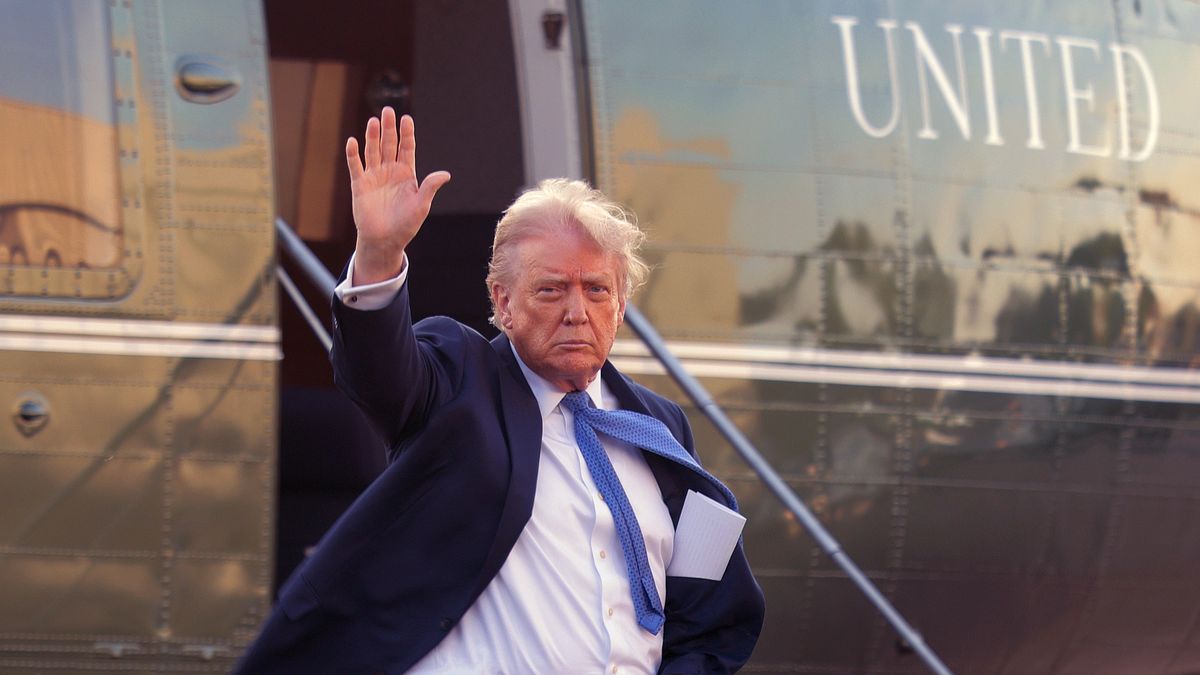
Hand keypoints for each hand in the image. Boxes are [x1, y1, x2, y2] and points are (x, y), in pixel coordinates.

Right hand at [345, 107, 450, 283]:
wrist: (385, 240)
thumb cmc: (406, 225)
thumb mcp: (421, 205)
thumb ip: (430, 187)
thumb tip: (446, 174)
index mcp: (406, 174)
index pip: (407, 148)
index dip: (407, 134)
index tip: (407, 118)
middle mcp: (390, 171)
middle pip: (389, 144)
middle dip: (389, 128)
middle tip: (388, 111)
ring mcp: (374, 176)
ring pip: (373, 151)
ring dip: (372, 137)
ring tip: (373, 121)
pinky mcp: (360, 185)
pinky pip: (356, 166)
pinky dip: (354, 154)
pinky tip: (354, 141)